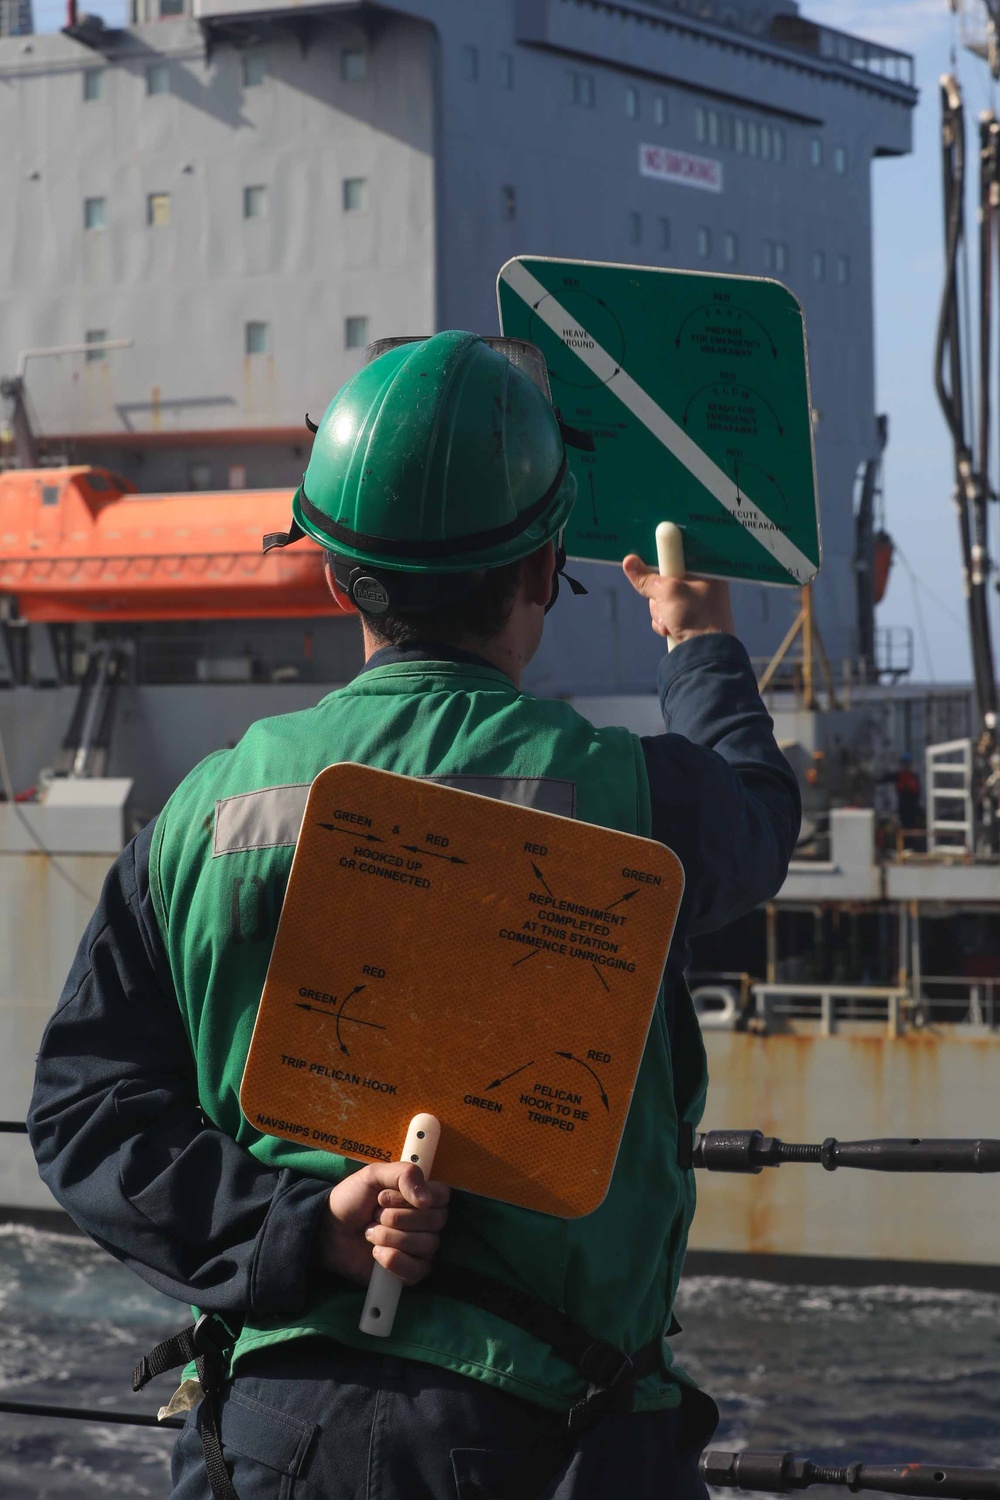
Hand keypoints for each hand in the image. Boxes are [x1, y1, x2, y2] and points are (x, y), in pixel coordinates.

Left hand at [313, 1161, 449, 1286]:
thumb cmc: (352, 1199)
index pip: (442, 1196)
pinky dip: (393, 1260)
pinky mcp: (409, 1273)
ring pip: (427, 1245)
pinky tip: (376, 1253)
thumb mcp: (374, 1175)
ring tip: (370, 1233)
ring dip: (392, 1237)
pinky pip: (417, 1270)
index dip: (417, 1197)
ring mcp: (420, 1249)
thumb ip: (404, 1174)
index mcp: (421, 1196)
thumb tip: (427, 1200)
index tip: (386, 1198)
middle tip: (375, 1215)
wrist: (328, 1230)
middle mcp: (426, 1222)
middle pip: (435, 1221)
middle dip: (398, 1218)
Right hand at [622, 555, 735, 644]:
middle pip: (666, 577)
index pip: (680, 553)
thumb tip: (629, 561)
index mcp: (708, 570)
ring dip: (660, 610)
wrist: (706, 656)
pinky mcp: (687, 616)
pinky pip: (666, 611)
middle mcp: (703, 583)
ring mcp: (695, 601)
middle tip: (665, 601)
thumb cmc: (697, 618)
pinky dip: (664, 620)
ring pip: (662, 596)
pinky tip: (672, 628)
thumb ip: (647, 578)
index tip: (650, 557)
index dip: (664, 557)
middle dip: (659, 594)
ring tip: (671, 620)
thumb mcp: (668, 593)